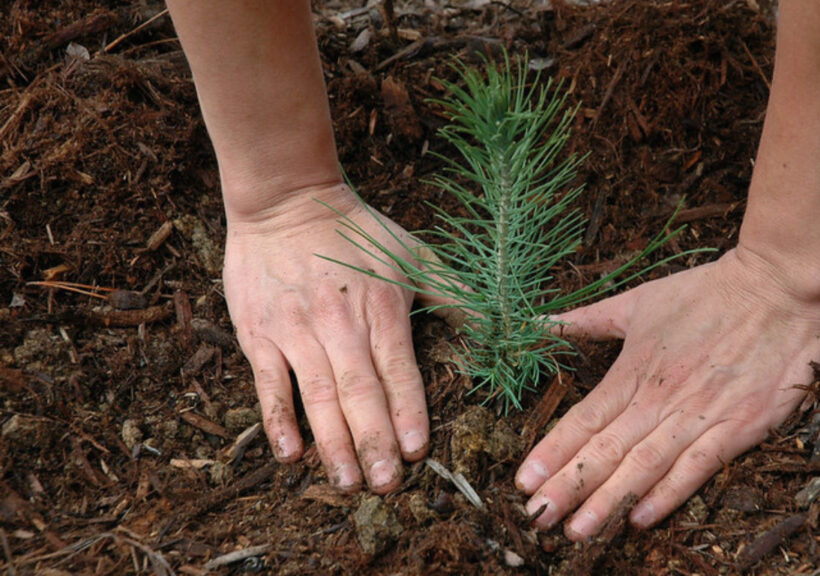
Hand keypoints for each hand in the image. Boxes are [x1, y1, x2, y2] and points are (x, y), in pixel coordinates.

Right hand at [222, 183, 429, 493]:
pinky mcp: (260, 333)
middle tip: (386, 486)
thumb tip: (501, 326)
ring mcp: (297, 330)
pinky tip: (290, 453)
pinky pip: (268, 383)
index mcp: (382, 308)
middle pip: (359, 391)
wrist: (285, 199)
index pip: (398, 370)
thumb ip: (455, 294)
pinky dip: (278, 419)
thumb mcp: (414, 254)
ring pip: (317, 395)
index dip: (408, 411)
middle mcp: (340, 323)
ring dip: (333, 442)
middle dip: (374, 441)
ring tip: (348, 482)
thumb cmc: (357, 230)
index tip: (417, 451)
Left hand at [515, 246, 819, 539]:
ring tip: (577, 531)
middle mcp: (660, 398)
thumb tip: (540, 323)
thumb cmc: (707, 292)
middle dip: (569, 487)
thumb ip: (588, 319)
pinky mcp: (739, 427)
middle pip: (606, 450)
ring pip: (644, 465)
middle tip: (537, 518)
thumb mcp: (640, 300)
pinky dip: (668, 494)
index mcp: (634, 369)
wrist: (779, 287)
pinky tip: (640, 518)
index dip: (552, 452)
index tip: (523, 482)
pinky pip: (697, 468)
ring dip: (608, 501)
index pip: (584, 419)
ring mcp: (699, 415)